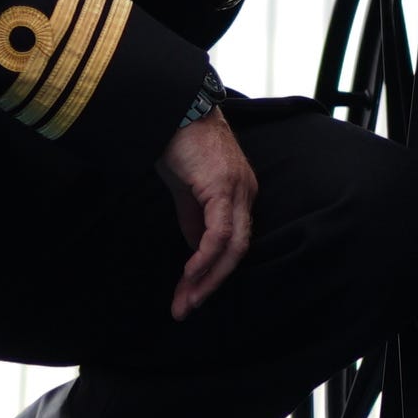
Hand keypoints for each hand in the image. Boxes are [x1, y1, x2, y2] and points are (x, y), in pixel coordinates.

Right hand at [157, 111, 257, 318]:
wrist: (171, 109)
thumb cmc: (178, 143)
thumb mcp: (185, 189)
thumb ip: (193, 217)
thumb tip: (193, 249)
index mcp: (240, 195)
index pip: (233, 243)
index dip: (213, 272)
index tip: (190, 295)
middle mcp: (246, 194)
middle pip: (237, 251)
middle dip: (211, 284)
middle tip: (187, 308)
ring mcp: (238, 190)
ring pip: (233, 247)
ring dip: (207, 278)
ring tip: (186, 300)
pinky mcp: (223, 187)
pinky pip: (220, 233)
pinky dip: (205, 257)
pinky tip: (190, 274)